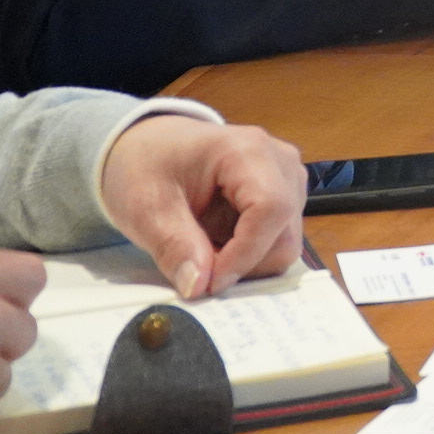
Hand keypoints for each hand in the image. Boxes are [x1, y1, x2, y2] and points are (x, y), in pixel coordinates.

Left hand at [96, 116, 306, 298]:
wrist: (150, 146)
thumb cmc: (147, 165)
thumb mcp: (146, 207)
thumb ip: (174, 246)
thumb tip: (198, 287)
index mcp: (247, 151)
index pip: (271, 208)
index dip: (245, 254)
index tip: (209, 283)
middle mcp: (280, 161)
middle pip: (285, 232)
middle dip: (245, 265)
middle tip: (200, 274)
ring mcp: (287, 178)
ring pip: (286, 241)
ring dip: (247, 263)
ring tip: (204, 254)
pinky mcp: (285, 195)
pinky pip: (279, 239)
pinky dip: (249, 256)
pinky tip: (218, 245)